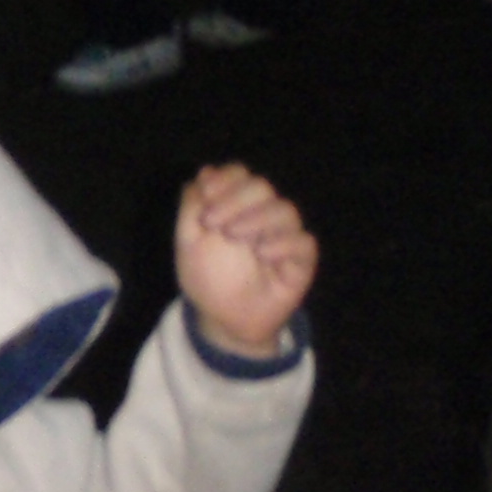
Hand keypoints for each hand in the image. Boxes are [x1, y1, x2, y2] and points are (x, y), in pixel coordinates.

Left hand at [174, 163, 317, 360]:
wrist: (224, 320)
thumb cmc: (207, 278)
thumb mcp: (188, 241)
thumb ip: (193, 206)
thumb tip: (205, 172)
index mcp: (236, 205)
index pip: (240, 175)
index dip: (226, 179)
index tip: (207, 195)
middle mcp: (263, 214)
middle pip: (261, 187)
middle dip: (235, 200)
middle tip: (213, 223)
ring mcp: (284, 235)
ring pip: (284, 210)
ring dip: (256, 219)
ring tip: (234, 238)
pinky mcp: (301, 260)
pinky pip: (303, 243)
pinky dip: (282, 244)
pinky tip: (262, 254)